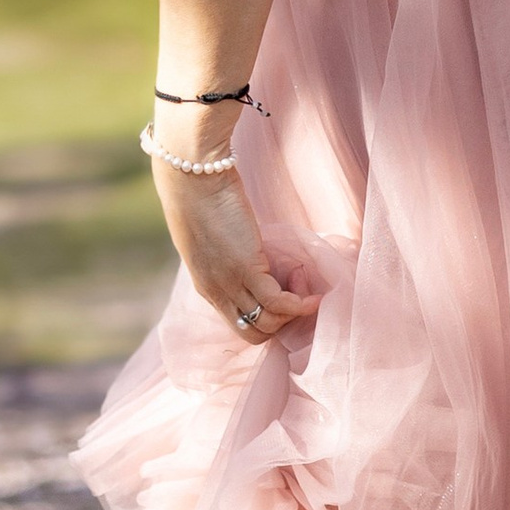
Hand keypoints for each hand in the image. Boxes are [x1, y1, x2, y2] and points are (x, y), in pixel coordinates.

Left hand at [155, 161, 313, 339]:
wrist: (193, 176)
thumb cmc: (201, 196)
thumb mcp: (213, 237)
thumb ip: (229, 253)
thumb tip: (252, 253)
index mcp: (207, 287)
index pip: (240, 325)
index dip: (266, 318)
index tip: (283, 296)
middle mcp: (217, 293)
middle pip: (254, 332)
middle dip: (281, 322)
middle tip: (297, 292)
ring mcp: (230, 284)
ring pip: (269, 323)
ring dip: (294, 311)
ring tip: (306, 287)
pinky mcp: (246, 269)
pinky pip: (278, 303)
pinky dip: (300, 304)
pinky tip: (315, 297)